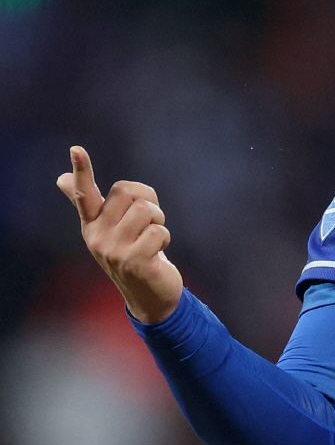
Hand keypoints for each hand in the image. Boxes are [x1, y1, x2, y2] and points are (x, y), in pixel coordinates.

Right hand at [56, 145, 182, 324]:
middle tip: (147, 222)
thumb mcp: (111, 228)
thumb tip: (60, 179)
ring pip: (145, 209)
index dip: (81, 170)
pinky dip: (164, 237)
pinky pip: (158, 231)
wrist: (149, 295)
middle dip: (146, 199)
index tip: (77, 149)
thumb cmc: (133, 252)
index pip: (83, 193)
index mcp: (91, 223)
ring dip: (158, 220)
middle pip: (125, 190)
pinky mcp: (133, 262)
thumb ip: (91, 204)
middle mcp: (96, 236)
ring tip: (152, 238)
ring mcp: (113, 251)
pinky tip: (156, 254)